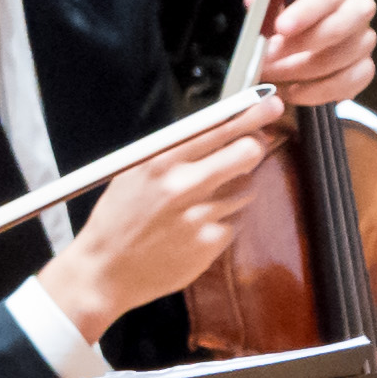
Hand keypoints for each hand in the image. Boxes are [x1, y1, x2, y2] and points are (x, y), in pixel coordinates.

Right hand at [42, 104, 286, 340]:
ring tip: (201, 201)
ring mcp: (201, 216)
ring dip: (235, 188)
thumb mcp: (133, 173)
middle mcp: (183, 186)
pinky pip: (237, 219)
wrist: (105, 272)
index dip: (250, 114)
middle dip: (254, 147)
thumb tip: (220, 127)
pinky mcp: (212, 242)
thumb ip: (175, 150)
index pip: (217, 128)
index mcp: (160, 163)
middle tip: (249, 148)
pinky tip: (196, 227)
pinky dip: (224, 219)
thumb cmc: (118, 219)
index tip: (271, 105)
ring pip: (247, 187)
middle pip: (248, 152)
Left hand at [250, 0, 375, 110]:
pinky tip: (296, 91)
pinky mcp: (365, 67)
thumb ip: (267, 2)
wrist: (304, 37)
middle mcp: (358, 10)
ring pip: (342, 60)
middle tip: (268, 59)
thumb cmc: (290, 15)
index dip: (305, 12)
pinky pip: (351, 83)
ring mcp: (365, 40)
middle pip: (338, 29)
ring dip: (303, 73)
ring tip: (273, 77)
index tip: (280, 28)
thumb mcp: (275, 2)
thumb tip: (255, 1)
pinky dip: (320, 91)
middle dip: (300, 47)